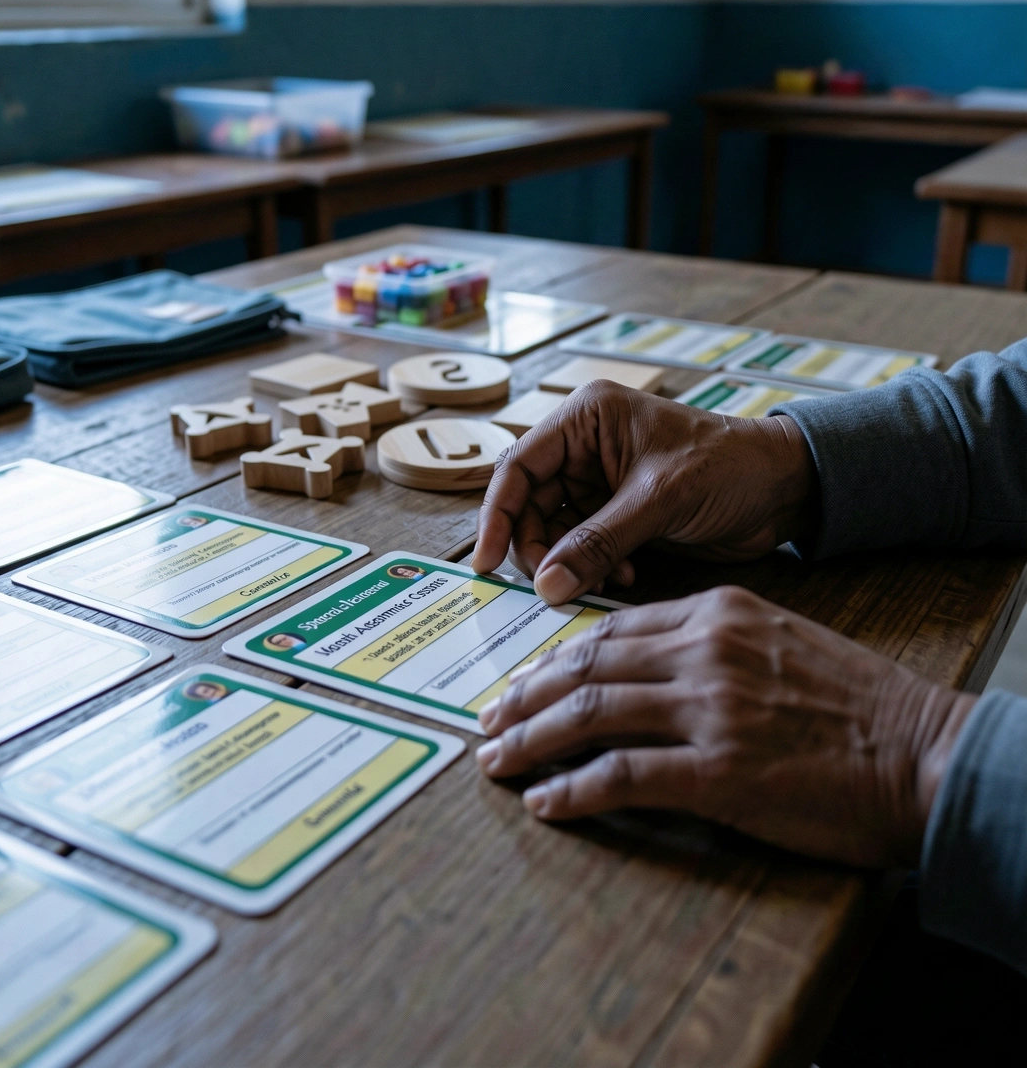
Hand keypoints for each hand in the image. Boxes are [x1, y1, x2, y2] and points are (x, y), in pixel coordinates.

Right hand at [471, 382, 818, 604]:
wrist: (788, 488)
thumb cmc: (730, 467)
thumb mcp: (659, 500)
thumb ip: (597, 542)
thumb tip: (545, 586)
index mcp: (586, 419)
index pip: (519, 467)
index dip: (497, 515)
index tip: (488, 561)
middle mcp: (584, 447)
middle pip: (529, 504)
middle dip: (537, 547)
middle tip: (550, 585)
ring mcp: (600, 481)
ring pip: (553, 530)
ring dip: (568, 561)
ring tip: (600, 578)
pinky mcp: (617, 512)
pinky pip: (582, 546)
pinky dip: (592, 566)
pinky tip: (623, 574)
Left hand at [475, 587, 973, 867]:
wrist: (927, 752)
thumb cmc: (858, 703)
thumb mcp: (779, 640)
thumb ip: (709, 644)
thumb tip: (642, 670)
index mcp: (717, 613)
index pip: (611, 630)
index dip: (556, 659)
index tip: (525, 682)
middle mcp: (704, 651)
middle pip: (587, 667)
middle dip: (526, 696)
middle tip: (489, 719)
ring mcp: (710, 710)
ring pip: (591, 715)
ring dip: (531, 741)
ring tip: (495, 759)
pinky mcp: (719, 772)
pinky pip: (622, 778)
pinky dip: (573, 791)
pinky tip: (544, 802)